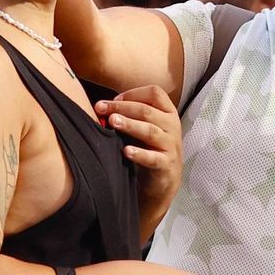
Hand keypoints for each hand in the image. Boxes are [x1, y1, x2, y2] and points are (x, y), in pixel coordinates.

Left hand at [97, 87, 181, 204]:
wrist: (165, 181)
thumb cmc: (150, 149)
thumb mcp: (146, 127)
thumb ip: (132, 115)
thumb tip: (103, 106)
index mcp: (168, 113)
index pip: (155, 93)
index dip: (133, 93)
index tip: (114, 99)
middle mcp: (172, 126)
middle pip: (147, 110)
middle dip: (122, 107)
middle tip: (101, 108)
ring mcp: (171, 146)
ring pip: (150, 131)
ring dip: (130, 125)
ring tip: (113, 122)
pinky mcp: (166, 165)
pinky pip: (153, 158)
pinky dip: (139, 154)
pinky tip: (126, 151)